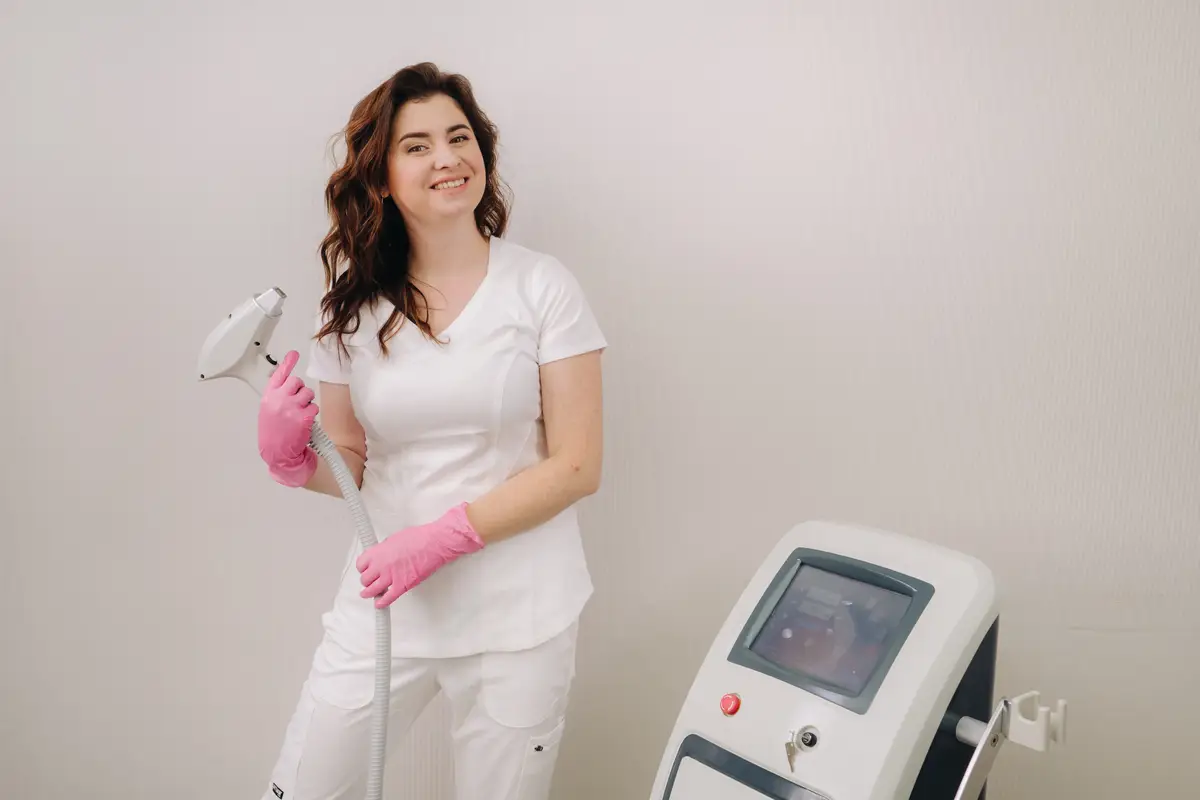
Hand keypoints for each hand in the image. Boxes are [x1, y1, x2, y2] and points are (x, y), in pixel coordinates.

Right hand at [258, 350, 317, 486]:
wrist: (277, 453)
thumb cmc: (273, 432)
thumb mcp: (268, 410)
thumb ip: (276, 396)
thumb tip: (288, 383)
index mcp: (268, 397)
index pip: (278, 375)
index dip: (287, 363)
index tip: (294, 353)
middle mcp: (279, 399)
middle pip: (296, 381)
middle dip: (299, 389)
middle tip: (296, 401)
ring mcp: (291, 407)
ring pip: (307, 393)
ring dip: (307, 401)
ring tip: (299, 413)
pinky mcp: (303, 417)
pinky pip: (314, 406)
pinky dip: (311, 413)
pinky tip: (304, 422)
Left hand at [357, 503, 484, 607]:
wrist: (434, 543)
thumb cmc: (420, 538)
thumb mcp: (395, 538)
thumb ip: (385, 549)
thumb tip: (383, 554)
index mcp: (378, 552)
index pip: (361, 564)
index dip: (363, 568)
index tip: (366, 570)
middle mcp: (381, 565)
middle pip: (365, 579)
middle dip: (367, 580)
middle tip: (370, 580)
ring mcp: (391, 577)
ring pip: (372, 590)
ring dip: (369, 593)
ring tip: (368, 594)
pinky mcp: (402, 586)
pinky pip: (387, 598)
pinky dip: (382, 603)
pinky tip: (379, 603)